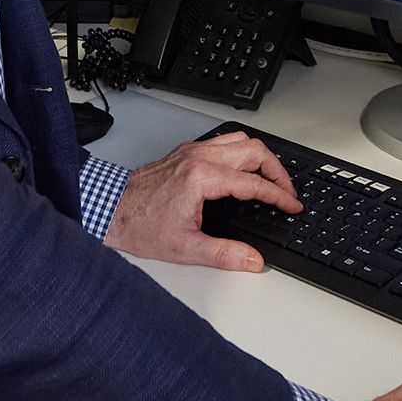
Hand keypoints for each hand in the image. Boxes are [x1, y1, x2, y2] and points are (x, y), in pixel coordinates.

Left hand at [103, 130, 300, 271]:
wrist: (110, 210)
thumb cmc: (140, 225)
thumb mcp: (186, 248)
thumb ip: (224, 254)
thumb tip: (252, 260)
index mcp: (202, 177)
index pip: (254, 182)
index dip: (279, 195)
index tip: (291, 206)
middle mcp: (198, 157)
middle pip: (254, 150)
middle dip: (278, 172)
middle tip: (287, 193)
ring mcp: (191, 152)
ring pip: (240, 140)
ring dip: (261, 158)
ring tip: (271, 180)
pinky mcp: (185, 153)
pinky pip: (223, 142)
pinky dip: (242, 154)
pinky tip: (243, 171)